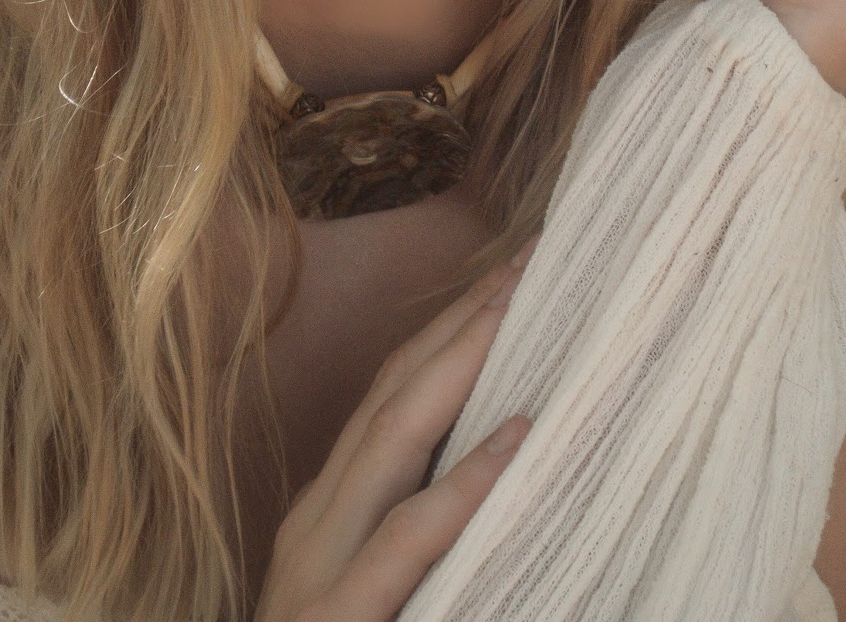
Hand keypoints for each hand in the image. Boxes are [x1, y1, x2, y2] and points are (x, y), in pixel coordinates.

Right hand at [255, 241, 538, 621]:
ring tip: (518, 312)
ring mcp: (317, 569)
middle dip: (459, 321)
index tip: (507, 275)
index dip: (445, 330)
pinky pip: (406, 541)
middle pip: (392, 395)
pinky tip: (514, 443)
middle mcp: (316, 523)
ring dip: (460, 367)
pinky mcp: (337, 620)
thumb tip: (501, 459)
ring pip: (392, 441)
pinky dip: (462, 485)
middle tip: (528, 261)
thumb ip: (410, 530)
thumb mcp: (366, 589)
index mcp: (327, 512)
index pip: (389, 396)